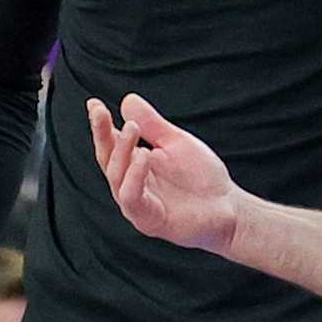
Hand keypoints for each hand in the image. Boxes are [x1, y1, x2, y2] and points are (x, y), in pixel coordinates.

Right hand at [88, 93, 244, 253]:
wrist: (228, 206)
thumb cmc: (201, 176)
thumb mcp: (176, 143)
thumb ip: (152, 124)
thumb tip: (127, 100)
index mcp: (134, 166)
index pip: (110, 144)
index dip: (100, 125)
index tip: (93, 103)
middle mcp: (130, 185)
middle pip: (107, 159)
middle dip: (101, 134)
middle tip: (101, 111)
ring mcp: (138, 205)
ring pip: (117, 177)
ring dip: (121, 151)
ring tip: (132, 128)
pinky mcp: (149, 221)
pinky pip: (132, 198)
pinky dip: (135, 176)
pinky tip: (144, 155)